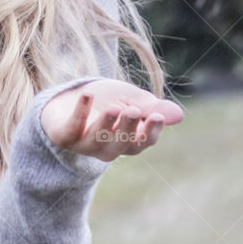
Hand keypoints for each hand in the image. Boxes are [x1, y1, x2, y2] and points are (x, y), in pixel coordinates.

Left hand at [40, 78, 183, 161]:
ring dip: (106, 124)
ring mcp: (84, 144)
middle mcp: (107, 148)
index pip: (142, 143)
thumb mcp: (131, 99)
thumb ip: (150, 107)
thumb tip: (178, 115)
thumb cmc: (106, 101)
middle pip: (121, 144)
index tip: (157, 116)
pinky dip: (80, 112)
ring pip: (98, 140)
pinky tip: (87, 95)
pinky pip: (72, 128)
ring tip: (114, 108)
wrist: (69, 98)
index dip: (151, 132)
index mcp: (127, 141)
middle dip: (128, 128)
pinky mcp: (64, 136)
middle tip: (134, 110)